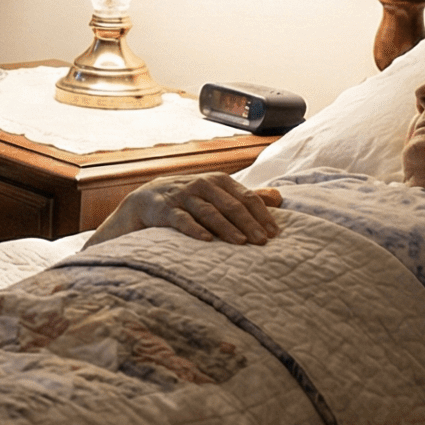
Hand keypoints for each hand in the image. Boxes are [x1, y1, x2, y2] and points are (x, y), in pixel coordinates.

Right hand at [92, 173, 282, 246]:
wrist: (146, 200)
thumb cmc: (189, 198)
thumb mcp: (217, 193)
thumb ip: (246, 196)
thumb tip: (279, 197)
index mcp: (219, 181)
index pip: (246, 197)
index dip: (262, 215)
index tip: (274, 233)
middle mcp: (202, 185)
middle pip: (230, 205)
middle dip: (248, 224)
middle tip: (262, 242)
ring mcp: (182, 196)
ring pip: (209, 212)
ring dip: (226, 228)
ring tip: (241, 243)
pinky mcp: (165, 209)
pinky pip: (182, 220)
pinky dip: (195, 230)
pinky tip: (207, 241)